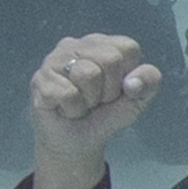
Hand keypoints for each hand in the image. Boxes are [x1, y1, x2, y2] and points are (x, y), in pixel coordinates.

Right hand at [27, 34, 161, 188]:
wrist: (75, 144)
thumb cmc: (103, 116)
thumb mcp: (134, 102)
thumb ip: (146, 86)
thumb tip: (133, 82)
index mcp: (104, 45)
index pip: (128, 48)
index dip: (129, 77)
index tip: (117, 91)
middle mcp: (78, 45)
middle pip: (109, 59)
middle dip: (109, 90)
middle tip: (97, 101)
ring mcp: (55, 60)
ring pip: (87, 74)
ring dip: (90, 101)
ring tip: (81, 104)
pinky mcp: (40, 80)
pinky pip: (68, 94)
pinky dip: (73, 110)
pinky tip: (66, 109)